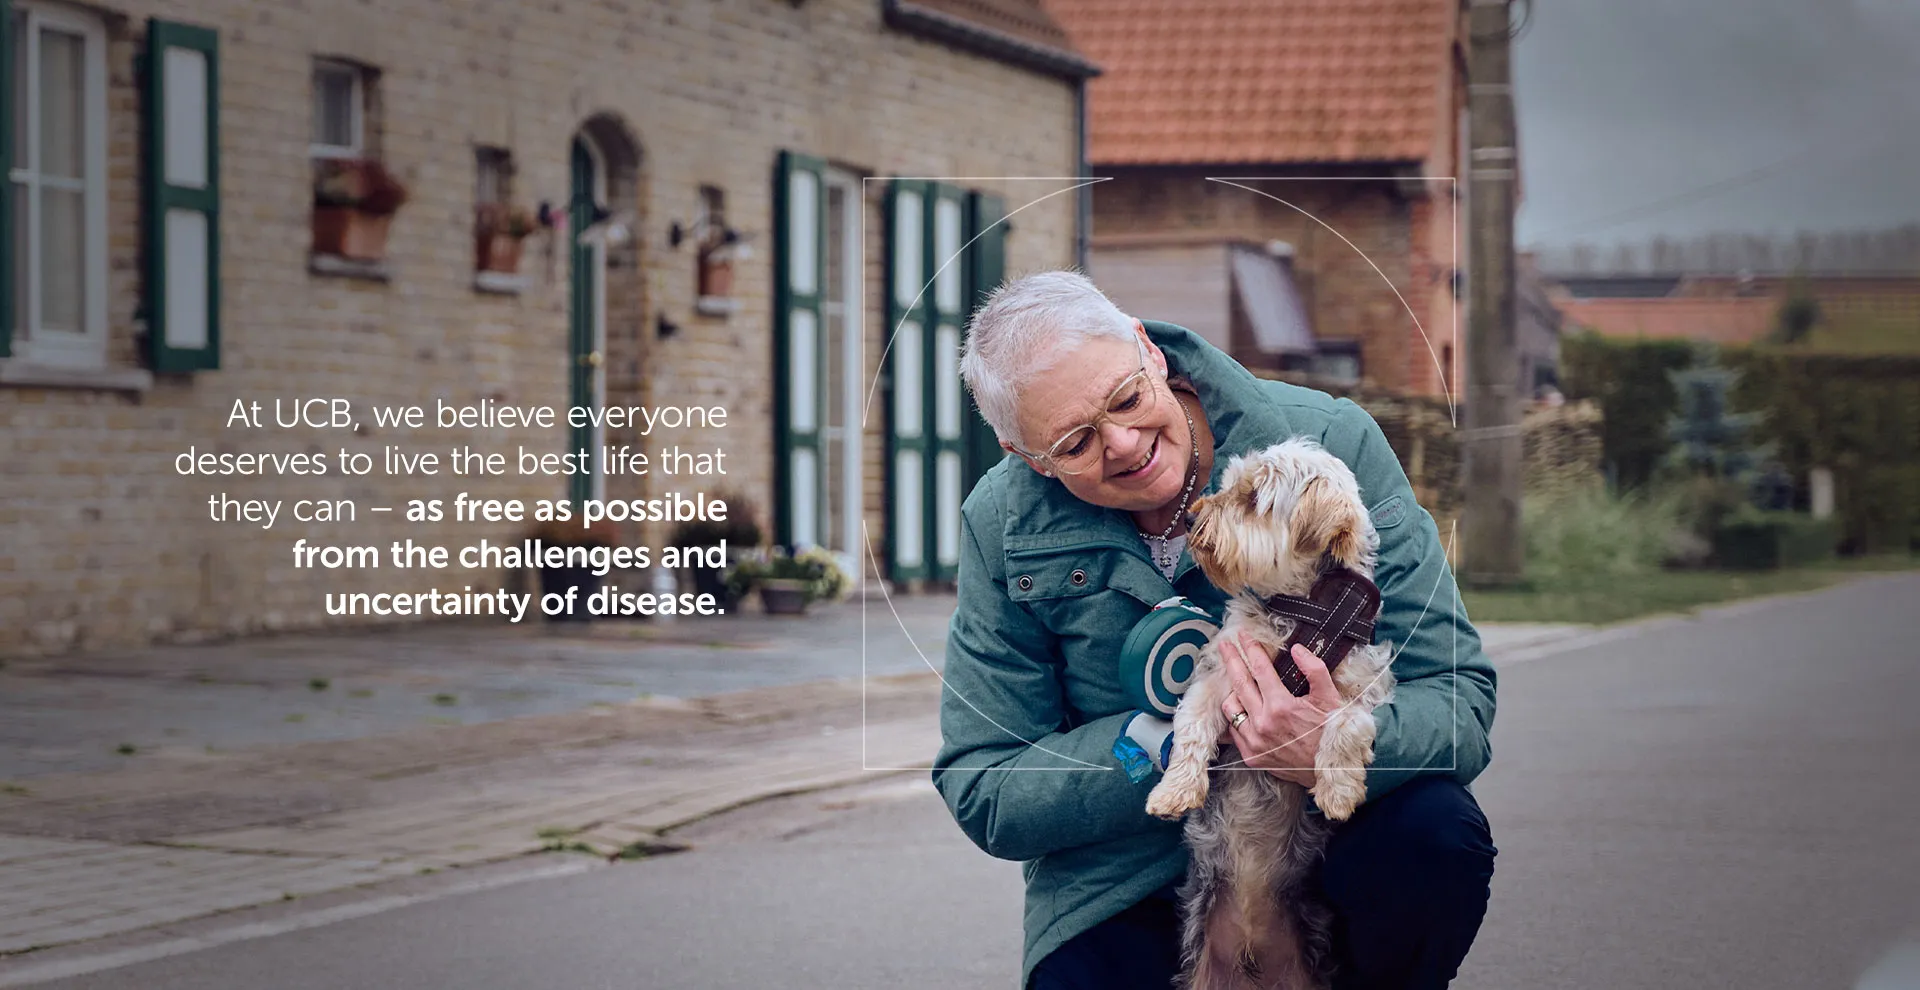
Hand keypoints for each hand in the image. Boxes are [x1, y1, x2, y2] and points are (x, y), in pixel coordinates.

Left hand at [1218, 636, 1341, 786]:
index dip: (1250, 649)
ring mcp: (1254, 741)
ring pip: (1230, 707)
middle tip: (1224, 645)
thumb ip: (1314, 670)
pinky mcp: (1251, 756)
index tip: (1243, 636)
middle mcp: (1263, 723)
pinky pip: (1233, 730)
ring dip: (1232, 690)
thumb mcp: (1330, 698)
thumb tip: (1297, 649)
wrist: (1330, 771)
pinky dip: (1235, 717)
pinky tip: (1238, 707)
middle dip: (1230, 660)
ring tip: (1236, 680)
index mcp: (1281, 706)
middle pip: (1238, 683)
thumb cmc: (1332, 733)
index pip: (1259, 669)